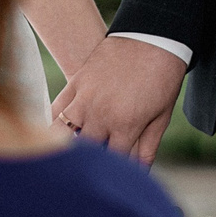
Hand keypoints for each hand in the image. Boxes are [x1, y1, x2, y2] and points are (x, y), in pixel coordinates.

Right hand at [52, 35, 186, 165]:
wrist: (153, 37)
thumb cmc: (162, 78)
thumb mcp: (161, 116)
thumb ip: (147, 148)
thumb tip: (140, 173)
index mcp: (125, 126)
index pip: (111, 162)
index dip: (111, 172)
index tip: (111, 178)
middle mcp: (101, 114)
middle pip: (85, 151)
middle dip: (89, 161)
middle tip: (90, 169)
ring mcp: (85, 97)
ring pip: (62, 133)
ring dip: (66, 144)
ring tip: (70, 153)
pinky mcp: (77, 81)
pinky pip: (56, 108)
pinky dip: (53, 122)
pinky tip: (55, 134)